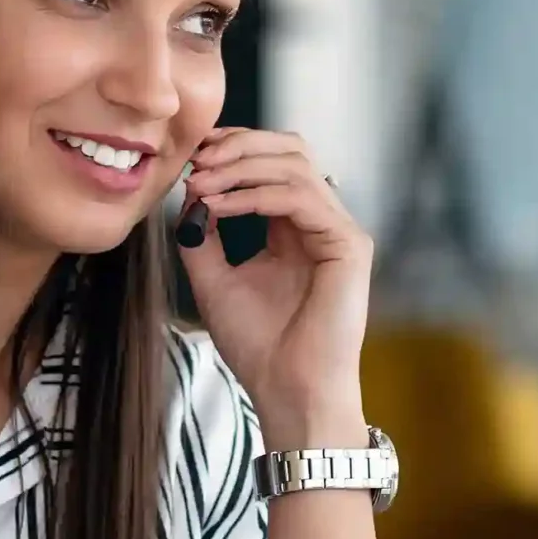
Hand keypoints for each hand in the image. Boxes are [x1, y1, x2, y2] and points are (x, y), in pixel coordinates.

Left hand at [177, 128, 371, 441]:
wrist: (287, 392)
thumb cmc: (259, 348)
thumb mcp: (213, 280)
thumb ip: (202, 236)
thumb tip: (189, 194)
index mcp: (296, 230)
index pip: (274, 164)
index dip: (235, 148)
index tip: (192, 155)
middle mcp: (322, 224)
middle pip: (292, 150)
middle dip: (240, 146)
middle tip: (197, 159)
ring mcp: (340, 232)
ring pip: (296, 166)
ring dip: (240, 168)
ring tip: (200, 184)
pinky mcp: (348, 245)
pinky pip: (301, 197)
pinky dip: (255, 194)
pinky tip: (220, 206)